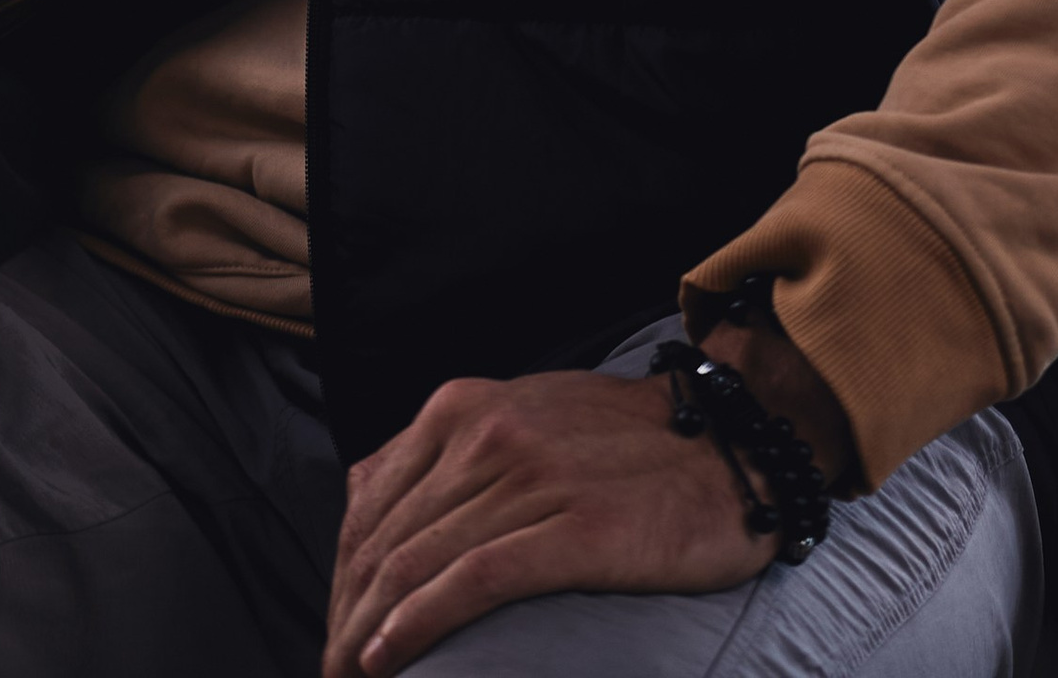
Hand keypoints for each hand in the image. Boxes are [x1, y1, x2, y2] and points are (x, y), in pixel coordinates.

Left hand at [323, 364, 761, 676]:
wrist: (729, 445)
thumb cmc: (627, 444)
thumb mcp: (524, 418)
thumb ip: (457, 451)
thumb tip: (386, 500)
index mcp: (463, 407)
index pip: (370, 498)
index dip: (340, 571)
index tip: (331, 623)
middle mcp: (484, 434)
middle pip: (383, 537)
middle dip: (344, 612)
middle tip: (328, 667)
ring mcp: (527, 480)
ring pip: (414, 562)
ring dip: (367, 631)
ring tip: (348, 675)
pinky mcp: (571, 531)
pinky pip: (471, 581)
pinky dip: (418, 624)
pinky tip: (388, 658)